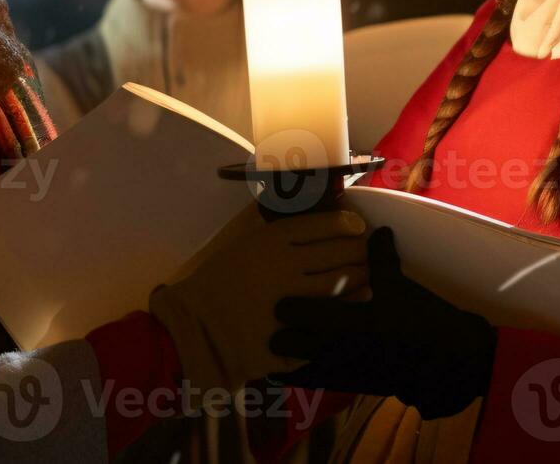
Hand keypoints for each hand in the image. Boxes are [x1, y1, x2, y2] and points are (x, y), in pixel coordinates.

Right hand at [149, 205, 368, 397]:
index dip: (349, 224)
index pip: (326, 224)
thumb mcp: (248, 245)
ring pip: (340, 288)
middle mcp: (286, 268)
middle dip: (360, 253)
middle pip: (341, 255)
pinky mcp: (290, 335)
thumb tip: (328, 227)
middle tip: (366, 256)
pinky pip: (326, 325)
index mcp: (272, 242)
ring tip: (366, 283)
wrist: (193, 325)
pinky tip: (348, 317)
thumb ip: (284, 237)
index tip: (358, 227)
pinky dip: (341, 319)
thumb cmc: (219, 281)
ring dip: (359, 283)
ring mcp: (290, 303)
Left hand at [270, 226, 495, 419]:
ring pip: (297, 368)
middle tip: (277, 324)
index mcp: (346, 319)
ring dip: (288, 358)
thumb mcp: (400, 285)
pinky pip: (316, 383)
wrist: (447, 360)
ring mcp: (343, 370)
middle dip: (278, 336)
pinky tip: (300, 368)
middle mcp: (337, 348)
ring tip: (283, 348)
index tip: (280, 300)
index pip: (298, 313)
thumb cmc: (421, 318)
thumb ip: (380, 258)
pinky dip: (303, 375)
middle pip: (287, 345)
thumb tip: (378, 230)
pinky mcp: (352, 385)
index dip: (286, 307)